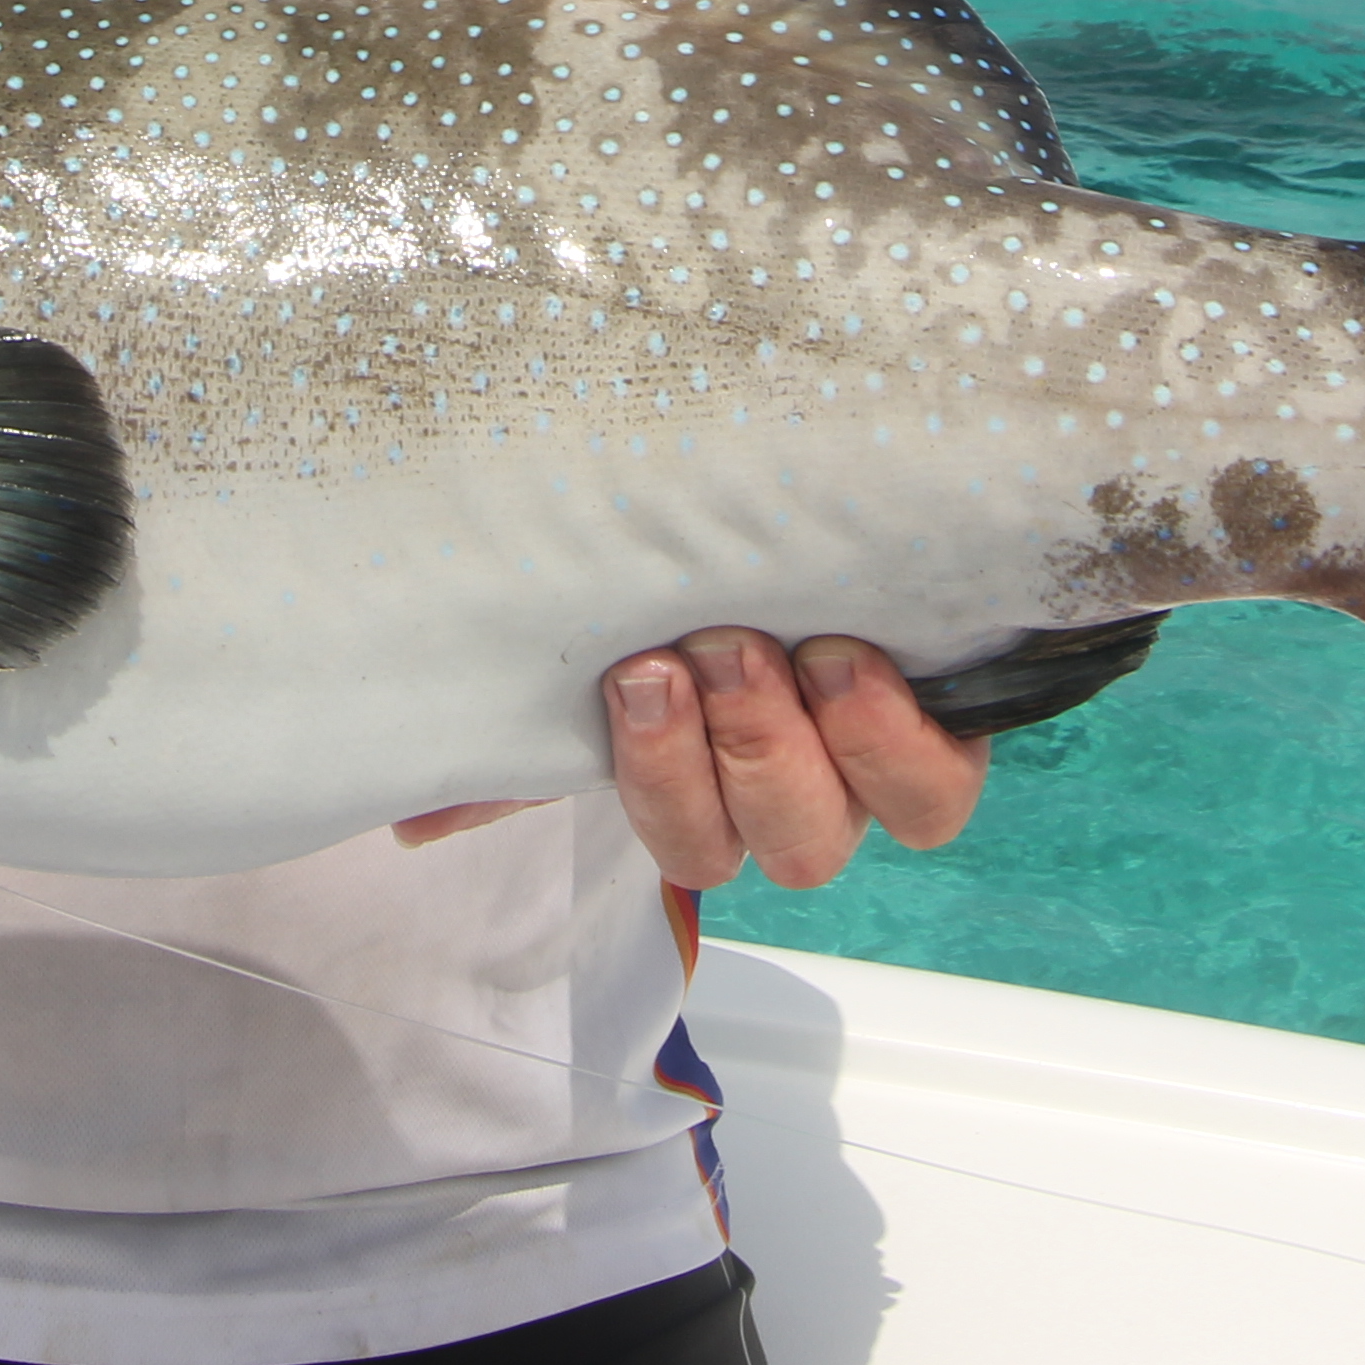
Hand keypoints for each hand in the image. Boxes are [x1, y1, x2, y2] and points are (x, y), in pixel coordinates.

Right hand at [392, 629, 987, 890]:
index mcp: (714, 788)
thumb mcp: (619, 645)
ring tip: (783, 649)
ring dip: (796, 742)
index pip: (686, 842)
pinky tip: (855, 663)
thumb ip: (529, 732)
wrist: (854, 519)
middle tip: (702, 653)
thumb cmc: (716, 593)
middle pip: (763, 844)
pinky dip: (891, 739)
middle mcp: (796, 796)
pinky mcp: (955, 735)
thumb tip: (410, 821)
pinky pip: (932, 789)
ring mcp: (874, 772)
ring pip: (840, 825)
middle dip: (725, 750)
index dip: (661, 778)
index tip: (631, 677)